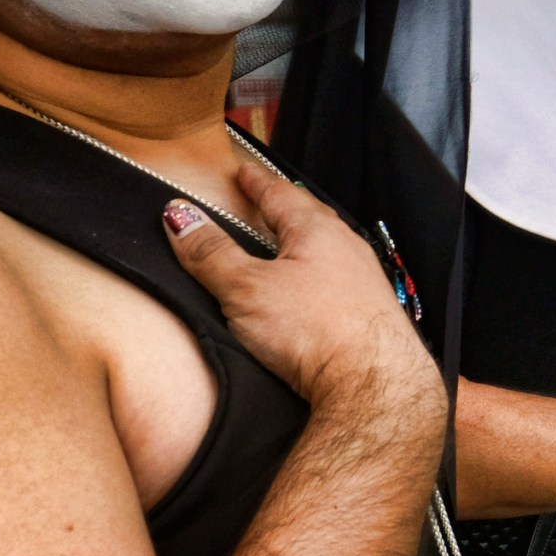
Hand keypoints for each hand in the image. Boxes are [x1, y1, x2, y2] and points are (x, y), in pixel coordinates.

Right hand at [163, 169, 441, 424]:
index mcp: (318, 231)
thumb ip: (212, 254)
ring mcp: (364, 280)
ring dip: (304, 243)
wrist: (375, 383)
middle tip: (265, 200)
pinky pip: (338, 280)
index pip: (282, 194)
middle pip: (310, 217)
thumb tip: (180, 216)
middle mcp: (347, 248)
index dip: (258, 183)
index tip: (244, 172)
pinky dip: (318, 275)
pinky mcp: (369, 313)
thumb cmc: (316, 330)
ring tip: (285, 244)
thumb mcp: (246, 289)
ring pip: (328, 248)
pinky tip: (311, 292)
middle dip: (285, 208)